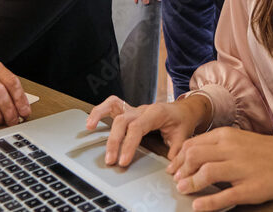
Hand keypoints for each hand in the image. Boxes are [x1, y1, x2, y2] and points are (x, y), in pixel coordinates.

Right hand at [85, 94, 210, 165]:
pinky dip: (100, 111)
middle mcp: (143, 109)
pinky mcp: (129, 111)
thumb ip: (176, 150)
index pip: (138, 128)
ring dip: (101, 117)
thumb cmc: (182, 121)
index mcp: (156, 113)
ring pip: (115, 108)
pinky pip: (112, 105)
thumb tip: (170, 166)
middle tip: (110, 160)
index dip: (129, 144)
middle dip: (114, 140)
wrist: (184, 109)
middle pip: (123, 120)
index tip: (123, 161)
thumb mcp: (183, 135)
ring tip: (89, 128)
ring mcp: (135, 109)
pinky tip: (91, 121)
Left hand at [169, 128, 272, 209]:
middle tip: (177, 181)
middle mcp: (231, 149)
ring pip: (206, 173)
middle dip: (181, 170)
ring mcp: (241, 169)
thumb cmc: (265, 151)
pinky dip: (208, 202)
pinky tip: (198, 206)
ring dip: (190, 183)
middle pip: (195, 156)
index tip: (173, 169)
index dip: (178, 158)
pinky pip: (224, 196)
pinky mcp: (250, 188)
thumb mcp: (238, 139)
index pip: (192, 144)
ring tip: (183, 190)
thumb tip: (193, 156)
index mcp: (226, 136)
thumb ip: (217, 145)